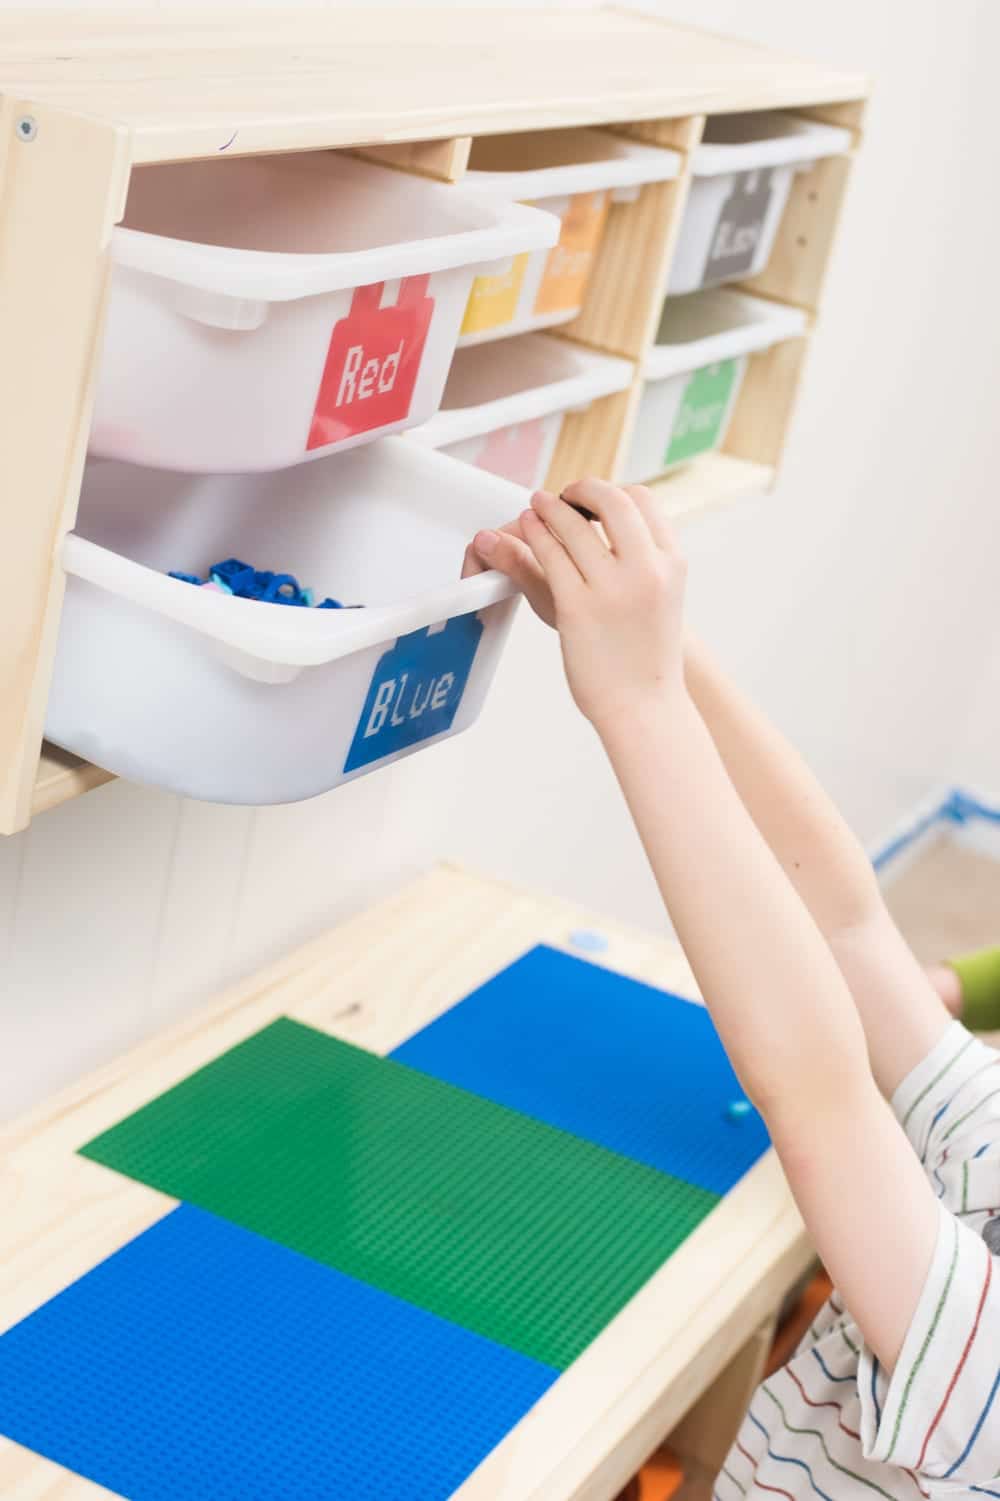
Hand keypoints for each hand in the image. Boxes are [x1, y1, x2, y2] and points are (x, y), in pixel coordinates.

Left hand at [466, 478, 686, 734]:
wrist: (645, 704)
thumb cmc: (646, 653)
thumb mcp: (654, 596)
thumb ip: (639, 556)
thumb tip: (612, 521)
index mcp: (671, 563)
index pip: (642, 500)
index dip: (612, 492)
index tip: (592, 499)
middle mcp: (646, 569)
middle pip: (611, 501)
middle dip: (583, 490)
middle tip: (564, 495)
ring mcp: (612, 588)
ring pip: (574, 526)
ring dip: (550, 508)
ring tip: (538, 505)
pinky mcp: (578, 607)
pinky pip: (550, 556)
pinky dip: (535, 535)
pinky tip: (528, 529)